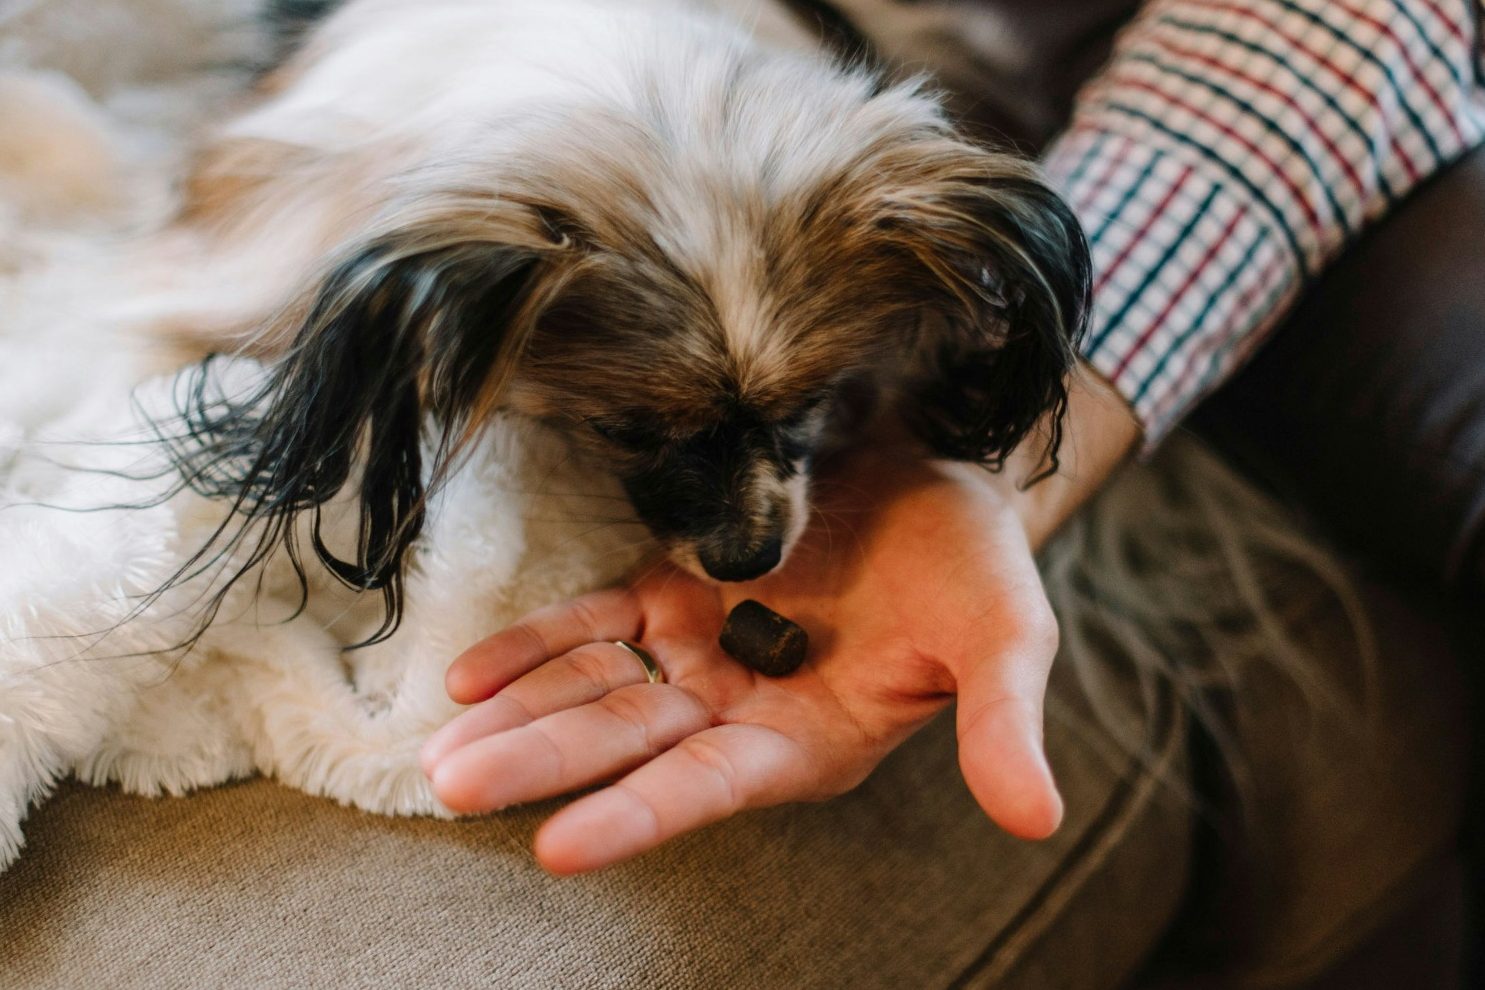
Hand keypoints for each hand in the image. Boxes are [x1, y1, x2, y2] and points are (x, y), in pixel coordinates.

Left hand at [420, 443, 1068, 874]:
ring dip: (520, 717)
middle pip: (628, 740)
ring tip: (438, 750)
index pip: (711, 784)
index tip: (560, 847)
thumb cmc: (975, 561)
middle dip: (544, 766)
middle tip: (452, 789)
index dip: (641, 812)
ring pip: (596, 687)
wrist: (937, 471)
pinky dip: (535, 645)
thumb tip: (1039, 820)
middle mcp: (739, 703)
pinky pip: (593, 621)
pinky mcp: (671, 586)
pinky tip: (470, 678)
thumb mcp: (1004, 638)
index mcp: (808, 736)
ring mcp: (698, 645)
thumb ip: (1002, 725)